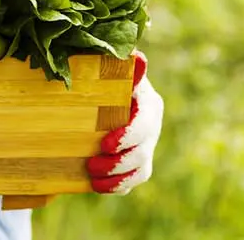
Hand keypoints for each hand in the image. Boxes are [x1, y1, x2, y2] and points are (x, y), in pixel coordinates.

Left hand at [86, 50, 163, 194]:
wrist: (99, 97)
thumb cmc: (103, 80)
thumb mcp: (110, 72)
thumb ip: (122, 67)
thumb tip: (138, 57)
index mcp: (147, 102)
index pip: (144, 122)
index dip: (127, 136)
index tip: (105, 144)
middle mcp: (151, 125)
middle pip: (143, 150)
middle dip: (118, 161)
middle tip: (92, 164)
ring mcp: (147, 145)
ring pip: (141, 169)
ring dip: (117, 176)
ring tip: (93, 177)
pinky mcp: (139, 162)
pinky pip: (135, 180)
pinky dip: (118, 186)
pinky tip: (98, 185)